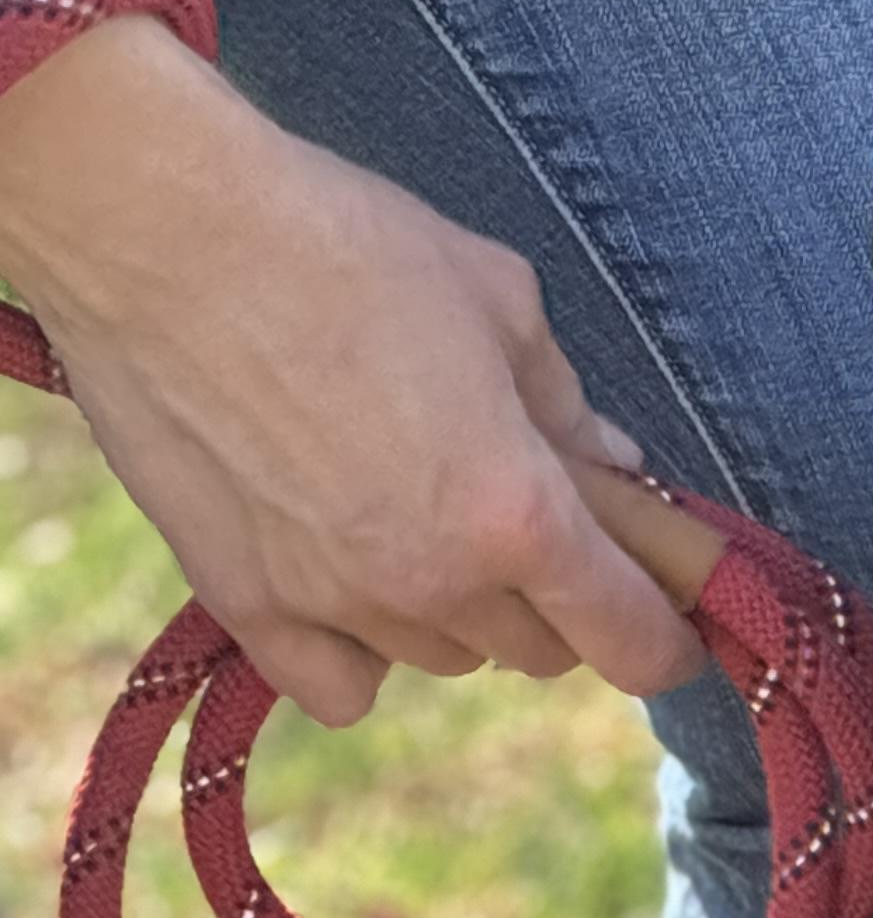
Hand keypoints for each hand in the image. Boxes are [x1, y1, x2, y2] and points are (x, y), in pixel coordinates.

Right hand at [0, 14, 702, 725]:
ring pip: (444, 660)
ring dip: (455, 613)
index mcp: (520, 515)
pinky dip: (359, 657)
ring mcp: (338, 602)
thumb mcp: (498, 303)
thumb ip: (567, 404)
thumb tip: (618, 464)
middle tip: (519, 523)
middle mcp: (436, 582)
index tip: (669, 625)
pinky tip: (351, 588)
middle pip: (539, 652)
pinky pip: (339, 689)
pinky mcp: (247, 603)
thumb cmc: (341, 243)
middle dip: (551, 600)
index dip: (665, 641)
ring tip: (415, 518)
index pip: (631, 640)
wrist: (157, 227)